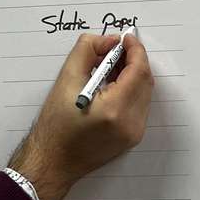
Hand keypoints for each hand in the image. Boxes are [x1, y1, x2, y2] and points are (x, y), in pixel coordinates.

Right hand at [8, 33, 152, 199]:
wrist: (53, 161)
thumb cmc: (55, 124)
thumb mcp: (66, 79)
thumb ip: (88, 50)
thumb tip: (110, 41)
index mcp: (115, 109)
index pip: (138, 71)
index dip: (135, 50)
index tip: (125, 38)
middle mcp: (131, 123)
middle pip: (145, 81)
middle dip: (134, 60)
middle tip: (116, 49)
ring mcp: (134, 133)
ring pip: (144, 93)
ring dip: (133, 75)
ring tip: (112, 66)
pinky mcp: (133, 138)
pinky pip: (139, 106)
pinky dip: (131, 90)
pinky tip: (113, 84)